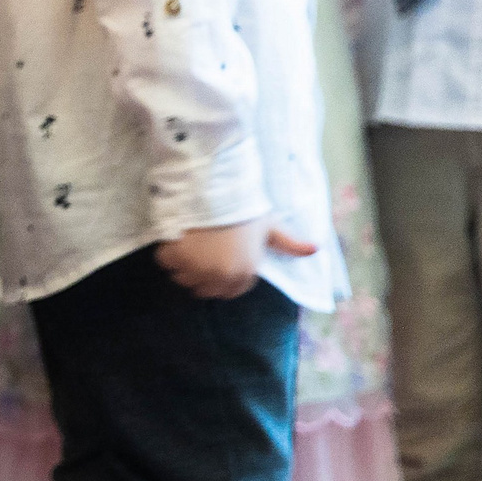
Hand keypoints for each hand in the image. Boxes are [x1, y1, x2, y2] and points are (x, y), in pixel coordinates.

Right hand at [155, 219, 316, 299]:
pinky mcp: (174, 257)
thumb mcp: (269, 226)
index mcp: (245, 272)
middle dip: (200, 275)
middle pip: (202, 290)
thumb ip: (289, 243)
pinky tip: (174, 238)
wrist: (212, 188)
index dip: (222, 277)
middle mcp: (220, 276)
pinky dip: (167, 253)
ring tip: (187, 246)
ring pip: (182, 278)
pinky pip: (166, 263)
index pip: (229, 292)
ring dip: (182, 266)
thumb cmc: (242, 208)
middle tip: (198, 254)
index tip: (216, 262)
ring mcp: (196, 268)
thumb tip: (315, 249)